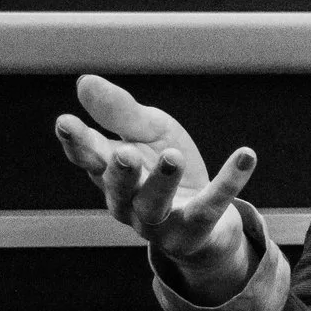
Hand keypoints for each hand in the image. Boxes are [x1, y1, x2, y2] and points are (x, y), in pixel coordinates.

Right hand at [53, 74, 259, 302]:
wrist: (207, 221)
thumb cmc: (166, 169)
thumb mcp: (148, 133)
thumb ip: (119, 112)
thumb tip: (84, 82)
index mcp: (112, 174)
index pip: (89, 158)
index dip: (76, 142)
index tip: (65, 122)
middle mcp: (128, 202)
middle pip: (118, 188)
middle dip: (119, 172)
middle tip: (123, 153)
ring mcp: (160, 221)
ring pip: (155, 205)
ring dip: (163, 181)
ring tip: (172, 157)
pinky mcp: (196, 229)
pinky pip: (212, 206)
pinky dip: (230, 181)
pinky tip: (245, 155)